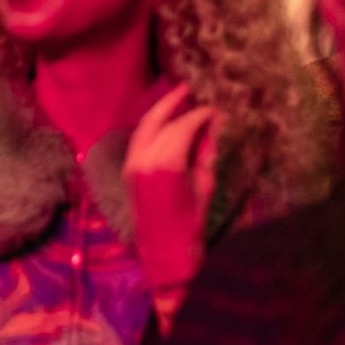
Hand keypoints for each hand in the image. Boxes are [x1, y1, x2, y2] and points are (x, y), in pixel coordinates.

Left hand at [123, 83, 220, 327]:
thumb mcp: (205, 188)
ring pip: (144, 128)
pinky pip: (140, 140)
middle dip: (174, 103)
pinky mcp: (128, 171)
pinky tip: (167, 123)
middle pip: (158, 121)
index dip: (199, 115)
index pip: (181, 127)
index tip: (215, 109)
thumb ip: (206, 155)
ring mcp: (132, 164)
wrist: (163, 255)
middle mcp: (143, 159)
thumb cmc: (190, 226)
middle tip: (190, 89)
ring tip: (179, 99)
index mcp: (166, 164)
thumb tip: (214, 127)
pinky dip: (153, 128)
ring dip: (161, 112)